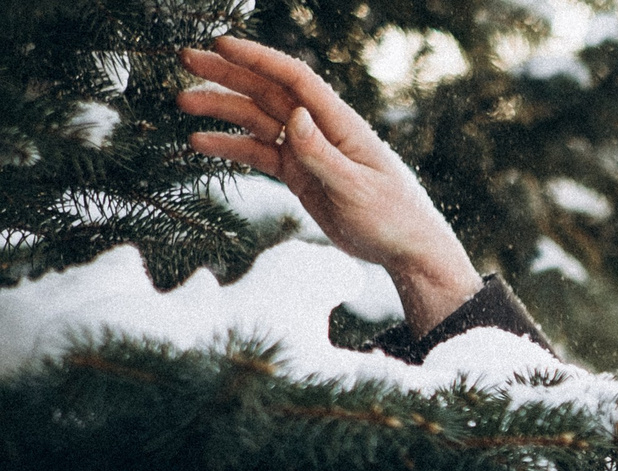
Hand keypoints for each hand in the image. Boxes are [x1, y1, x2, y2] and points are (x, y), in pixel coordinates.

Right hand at [179, 36, 480, 332]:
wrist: (408, 252)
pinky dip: (232, 148)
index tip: (222, 45)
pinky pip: (260, 154)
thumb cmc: (394, 218)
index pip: (295, 79)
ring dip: (222, 110)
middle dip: (228, 75)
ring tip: (183, 102)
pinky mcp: (300, 175)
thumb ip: (323, 155)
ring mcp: (308, 152)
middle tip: (186, 59)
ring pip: (258, 121)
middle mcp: (321, 131)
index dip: (259, 59)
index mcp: (341, 125)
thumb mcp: (358, 189)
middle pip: (268, 93)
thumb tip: (295, 116)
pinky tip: (200, 143)